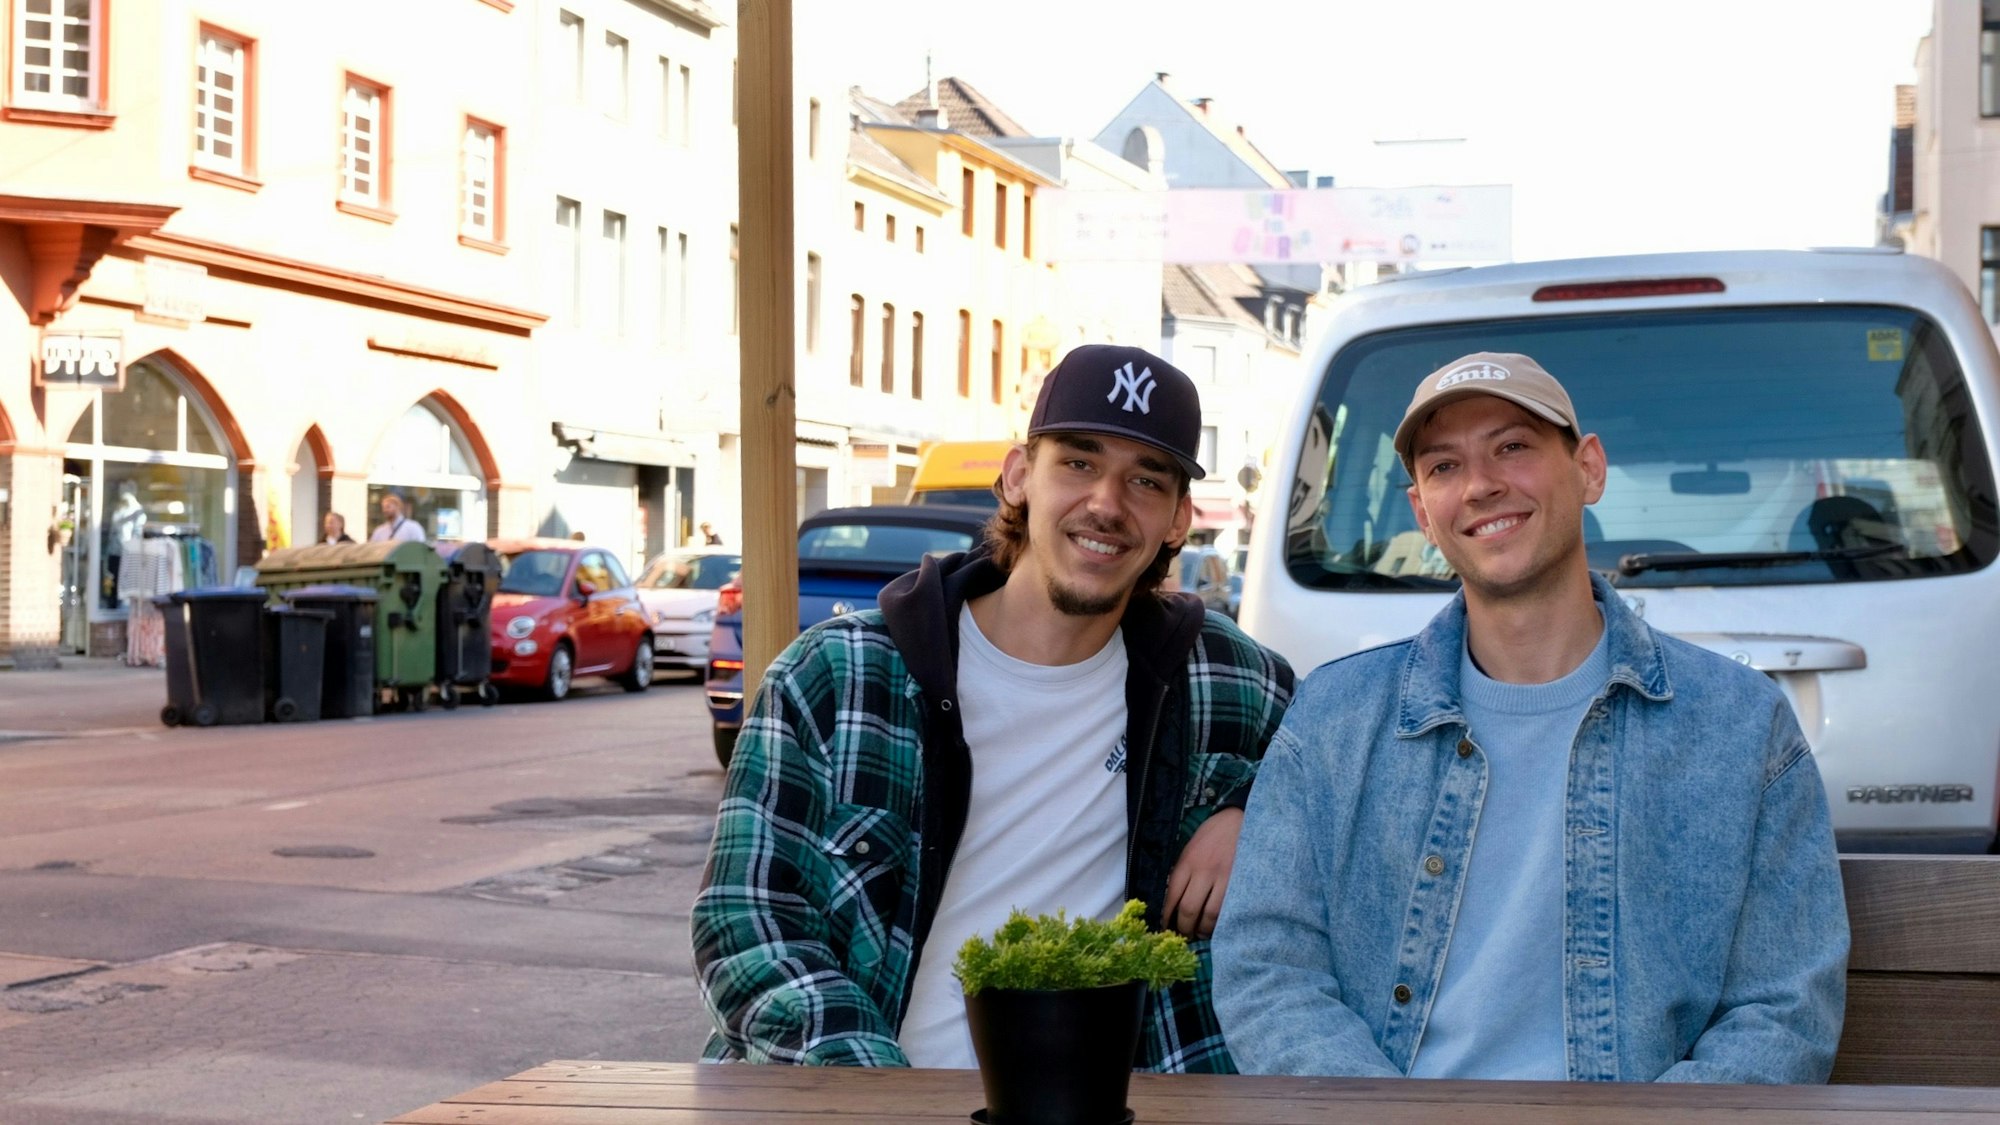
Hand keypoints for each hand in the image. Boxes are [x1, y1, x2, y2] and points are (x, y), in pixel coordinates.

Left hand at [1162, 807, 1242, 938]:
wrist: (1240, 820)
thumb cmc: (1212, 835)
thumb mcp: (1190, 849)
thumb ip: (1183, 872)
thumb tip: (1172, 900)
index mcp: (1187, 862)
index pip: (1171, 896)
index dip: (1166, 916)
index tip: (1165, 927)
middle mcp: (1203, 871)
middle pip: (1188, 909)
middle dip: (1183, 928)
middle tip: (1183, 936)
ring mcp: (1224, 879)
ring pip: (1209, 915)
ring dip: (1202, 930)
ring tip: (1200, 934)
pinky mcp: (1241, 884)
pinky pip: (1228, 910)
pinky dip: (1221, 922)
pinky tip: (1217, 926)